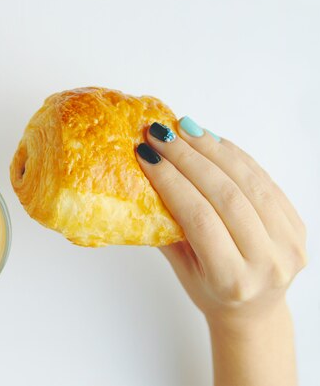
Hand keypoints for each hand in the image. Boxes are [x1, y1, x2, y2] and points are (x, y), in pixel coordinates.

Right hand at [136, 118, 305, 385]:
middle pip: (225, 195)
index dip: (171, 180)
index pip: (198, 218)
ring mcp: (288, 241)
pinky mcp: (298, 224)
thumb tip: (144, 178)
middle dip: (188, 158)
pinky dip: (236, 156)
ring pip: (248, 182)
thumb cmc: (212, 293)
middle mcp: (267, 262)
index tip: (147, 154)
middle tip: (160, 135)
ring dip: (211, 150)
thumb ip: (168, 228)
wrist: (255, 311)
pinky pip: (265, 180)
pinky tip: (212, 141)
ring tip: (183, 130)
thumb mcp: (182, 269)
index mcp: (233, 280)